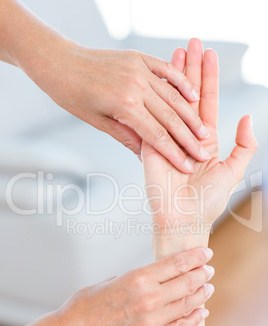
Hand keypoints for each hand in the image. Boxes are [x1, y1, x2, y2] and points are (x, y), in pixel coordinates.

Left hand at [26, 41, 212, 171]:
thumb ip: (126, 136)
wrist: (59, 62)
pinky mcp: (138, 58)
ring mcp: (139, 69)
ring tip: (204, 132)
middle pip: (170, 117)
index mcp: (124, 105)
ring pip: (173, 96)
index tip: (187, 167)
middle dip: (188, 138)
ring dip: (190, 115)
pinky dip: (181, 83)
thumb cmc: (72, 95)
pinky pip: (166, 70)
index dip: (173, 154)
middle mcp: (135, 85)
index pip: (156, 135)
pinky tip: (194, 96)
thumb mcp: (97, 121)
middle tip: (203, 154)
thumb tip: (147, 157)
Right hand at [54, 247, 213, 325]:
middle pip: (187, 283)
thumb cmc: (85, 306)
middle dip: (201, 274)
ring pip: (187, 305)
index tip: (205, 252)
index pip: (176, 263)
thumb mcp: (110, 281)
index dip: (195, 256)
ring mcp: (151, 322)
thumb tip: (152, 277)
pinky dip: (194, 318)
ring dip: (201, 295)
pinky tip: (201, 311)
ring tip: (208, 288)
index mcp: (137, 278)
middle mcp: (148, 299)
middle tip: (208, 269)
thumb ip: (136, 279)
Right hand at [142, 39, 256, 248]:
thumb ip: (244, 145)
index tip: (208, 56)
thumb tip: (244, 118)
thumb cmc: (207, 202)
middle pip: (188, 96)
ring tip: (174, 53)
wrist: (182, 221)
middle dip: (190, 69)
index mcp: (205, 140)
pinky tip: (152, 79)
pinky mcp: (150, 145)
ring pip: (169, 102)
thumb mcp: (233, 171)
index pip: (206, 102)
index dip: (208, 79)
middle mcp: (185, 135)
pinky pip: (150, 118)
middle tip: (190, 44)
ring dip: (171, 77)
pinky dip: (151, 98)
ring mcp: (166, 137)